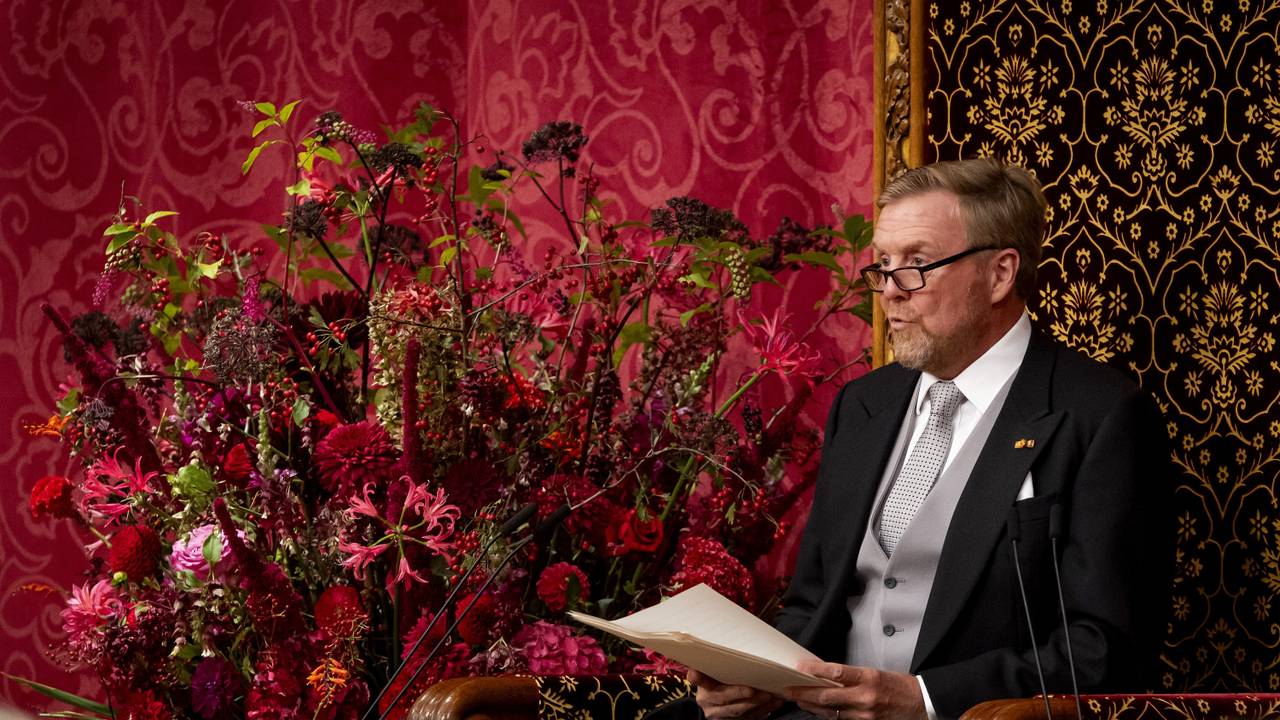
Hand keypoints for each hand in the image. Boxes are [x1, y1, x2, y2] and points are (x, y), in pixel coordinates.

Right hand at [688, 669, 784, 719]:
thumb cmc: (724, 681)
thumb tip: (726, 640)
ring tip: (769, 695)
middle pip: (722, 698)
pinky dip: (764, 710)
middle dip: (739, 694)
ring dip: (756, 704)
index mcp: (703, 685)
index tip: (697, 673)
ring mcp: (720, 714)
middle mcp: (708, 701)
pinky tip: (774, 702)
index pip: (697, 678)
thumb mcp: (719, 672)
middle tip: (752, 690)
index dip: (697, 677)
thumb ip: (719, 662)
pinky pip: (750, 718)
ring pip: (738, 711)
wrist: (724, 703)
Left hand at [786, 661, 925, 719]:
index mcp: (868, 678)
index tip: (799, 667)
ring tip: (798, 700)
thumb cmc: (898, 686)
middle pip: (827, 696)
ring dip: (812, 706)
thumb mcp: (875, 673)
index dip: (814, 670)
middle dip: (804, 693)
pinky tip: (817, 711)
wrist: (920, 704)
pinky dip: (827, 715)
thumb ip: (851, 676)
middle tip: (788, 689)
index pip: (835, 672)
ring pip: (830, 712)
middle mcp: (865, 697)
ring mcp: (864, 714)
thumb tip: (827, 675)